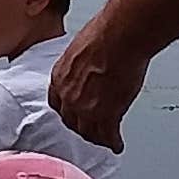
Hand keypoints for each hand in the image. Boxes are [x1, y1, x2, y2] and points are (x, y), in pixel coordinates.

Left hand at [49, 18, 145, 150]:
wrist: (120, 37)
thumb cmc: (105, 34)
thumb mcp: (80, 48)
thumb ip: (81, 64)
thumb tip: (90, 65)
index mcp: (60, 77)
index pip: (57, 103)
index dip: (67, 111)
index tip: (74, 114)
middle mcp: (69, 97)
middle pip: (71, 121)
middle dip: (81, 126)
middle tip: (90, 129)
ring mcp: (87, 109)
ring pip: (89, 133)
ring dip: (97, 137)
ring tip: (105, 139)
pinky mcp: (107, 115)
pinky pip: (108, 136)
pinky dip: (113, 142)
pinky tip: (117, 144)